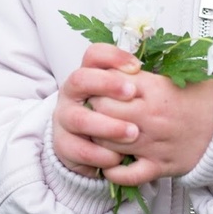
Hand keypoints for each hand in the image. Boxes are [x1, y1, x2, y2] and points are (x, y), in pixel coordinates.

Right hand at [52, 44, 141, 177]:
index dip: (114, 57)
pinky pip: (79, 150)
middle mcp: (70, 93)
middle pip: (80, 79)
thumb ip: (132, 83)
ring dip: (108, 126)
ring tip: (133, 133)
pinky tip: (118, 158)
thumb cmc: (112, 115)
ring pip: (79, 118)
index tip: (137, 67)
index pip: (94, 55)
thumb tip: (149, 73)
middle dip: (107, 84)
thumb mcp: (120, 97)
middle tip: (132, 93)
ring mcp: (64, 119)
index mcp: (86, 75)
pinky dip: (100, 154)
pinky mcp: (63, 145)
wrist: (88, 147)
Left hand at [92, 72, 212, 186]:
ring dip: (99, 137)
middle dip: (94, 107)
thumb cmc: (203, 97)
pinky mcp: (160, 166)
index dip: (99, 83)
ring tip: (99, 131)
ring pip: (108, 142)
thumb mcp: (177, 74)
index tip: (98, 85)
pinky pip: (127, 174)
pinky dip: (114, 171)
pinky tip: (110, 161)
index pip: (109, 83)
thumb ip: (145, 72)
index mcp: (155, 89)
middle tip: (95, 107)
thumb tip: (114, 65)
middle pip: (102, 111)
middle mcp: (150, 117)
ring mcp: (154, 144)